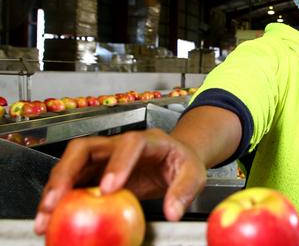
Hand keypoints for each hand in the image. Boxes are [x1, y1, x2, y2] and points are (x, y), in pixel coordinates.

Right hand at [34, 128, 206, 234]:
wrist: (176, 155)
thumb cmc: (183, 161)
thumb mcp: (194, 174)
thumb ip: (184, 190)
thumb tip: (173, 211)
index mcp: (148, 140)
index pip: (130, 145)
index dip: (117, 164)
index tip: (108, 189)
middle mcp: (120, 144)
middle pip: (86, 148)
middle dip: (67, 172)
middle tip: (57, 201)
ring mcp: (104, 157)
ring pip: (72, 163)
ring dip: (55, 188)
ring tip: (45, 215)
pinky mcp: (95, 171)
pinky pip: (72, 181)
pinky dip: (59, 198)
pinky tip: (51, 218)